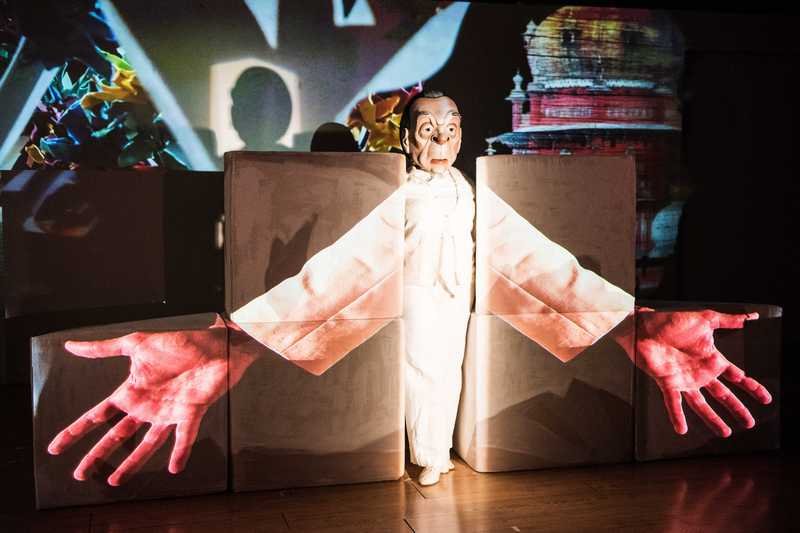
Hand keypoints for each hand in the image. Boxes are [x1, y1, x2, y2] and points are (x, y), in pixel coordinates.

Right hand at [47, 316, 254, 484]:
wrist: (214, 343)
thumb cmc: (178, 342)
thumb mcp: (136, 343)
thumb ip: (104, 348)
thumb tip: (70, 345)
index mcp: (132, 391)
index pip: (98, 415)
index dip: (77, 431)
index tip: (55, 447)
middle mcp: (147, 406)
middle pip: (117, 435)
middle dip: (97, 454)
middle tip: (79, 474)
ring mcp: (169, 412)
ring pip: (147, 443)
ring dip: (132, 462)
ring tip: (115, 481)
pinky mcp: (191, 412)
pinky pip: (184, 436)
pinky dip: (180, 452)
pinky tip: (173, 468)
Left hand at [634, 309, 771, 436]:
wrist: (644, 326)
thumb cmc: (670, 321)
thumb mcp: (705, 319)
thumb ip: (728, 320)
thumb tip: (752, 317)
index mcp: (711, 359)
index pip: (736, 376)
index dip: (751, 387)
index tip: (765, 398)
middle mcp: (699, 373)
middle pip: (723, 395)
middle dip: (737, 408)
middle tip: (750, 423)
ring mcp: (684, 380)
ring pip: (701, 404)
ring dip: (712, 419)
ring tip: (725, 432)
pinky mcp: (667, 383)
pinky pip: (673, 403)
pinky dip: (677, 416)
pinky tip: (682, 429)